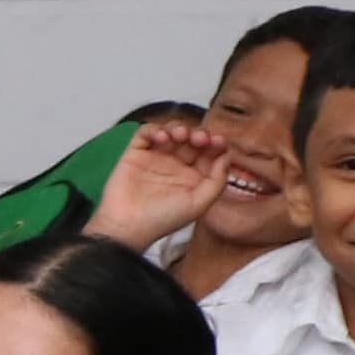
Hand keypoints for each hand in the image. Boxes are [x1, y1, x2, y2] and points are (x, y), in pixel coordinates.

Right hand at [86, 112, 234, 252]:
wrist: (127, 225)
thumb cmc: (162, 220)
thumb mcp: (199, 204)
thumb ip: (217, 181)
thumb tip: (226, 156)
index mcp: (193, 177)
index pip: (210, 153)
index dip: (216, 144)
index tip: (218, 142)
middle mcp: (176, 165)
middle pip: (192, 139)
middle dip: (199, 134)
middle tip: (199, 138)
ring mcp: (156, 158)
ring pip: (172, 131)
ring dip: (178, 128)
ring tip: (179, 135)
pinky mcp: (136, 153)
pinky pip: (146, 133)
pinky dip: (155, 129)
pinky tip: (161, 137)